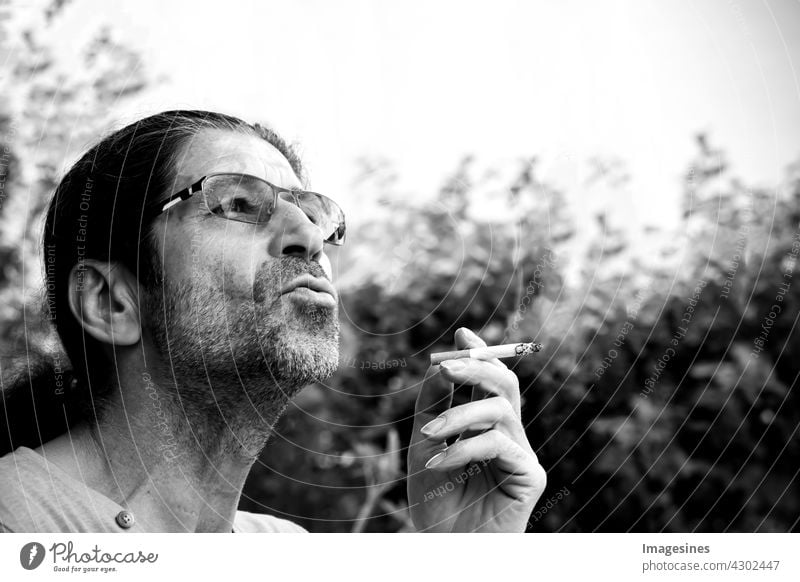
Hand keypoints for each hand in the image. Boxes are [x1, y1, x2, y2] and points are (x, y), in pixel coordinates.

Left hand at [407, 328, 545, 531]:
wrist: (443, 547)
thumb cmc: (434, 500)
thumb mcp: (424, 442)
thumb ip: (433, 404)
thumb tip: (439, 363)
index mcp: (485, 424)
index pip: (490, 379)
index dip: (480, 353)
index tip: (461, 333)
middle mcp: (508, 434)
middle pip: (505, 383)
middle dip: (475, 367)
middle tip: (444, 366)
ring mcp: (522, 453)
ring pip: (500, 408)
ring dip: (458, 414)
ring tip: (428, 436)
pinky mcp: (531, 475)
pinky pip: (499, 443)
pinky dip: (464, 447)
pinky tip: (439, 464)